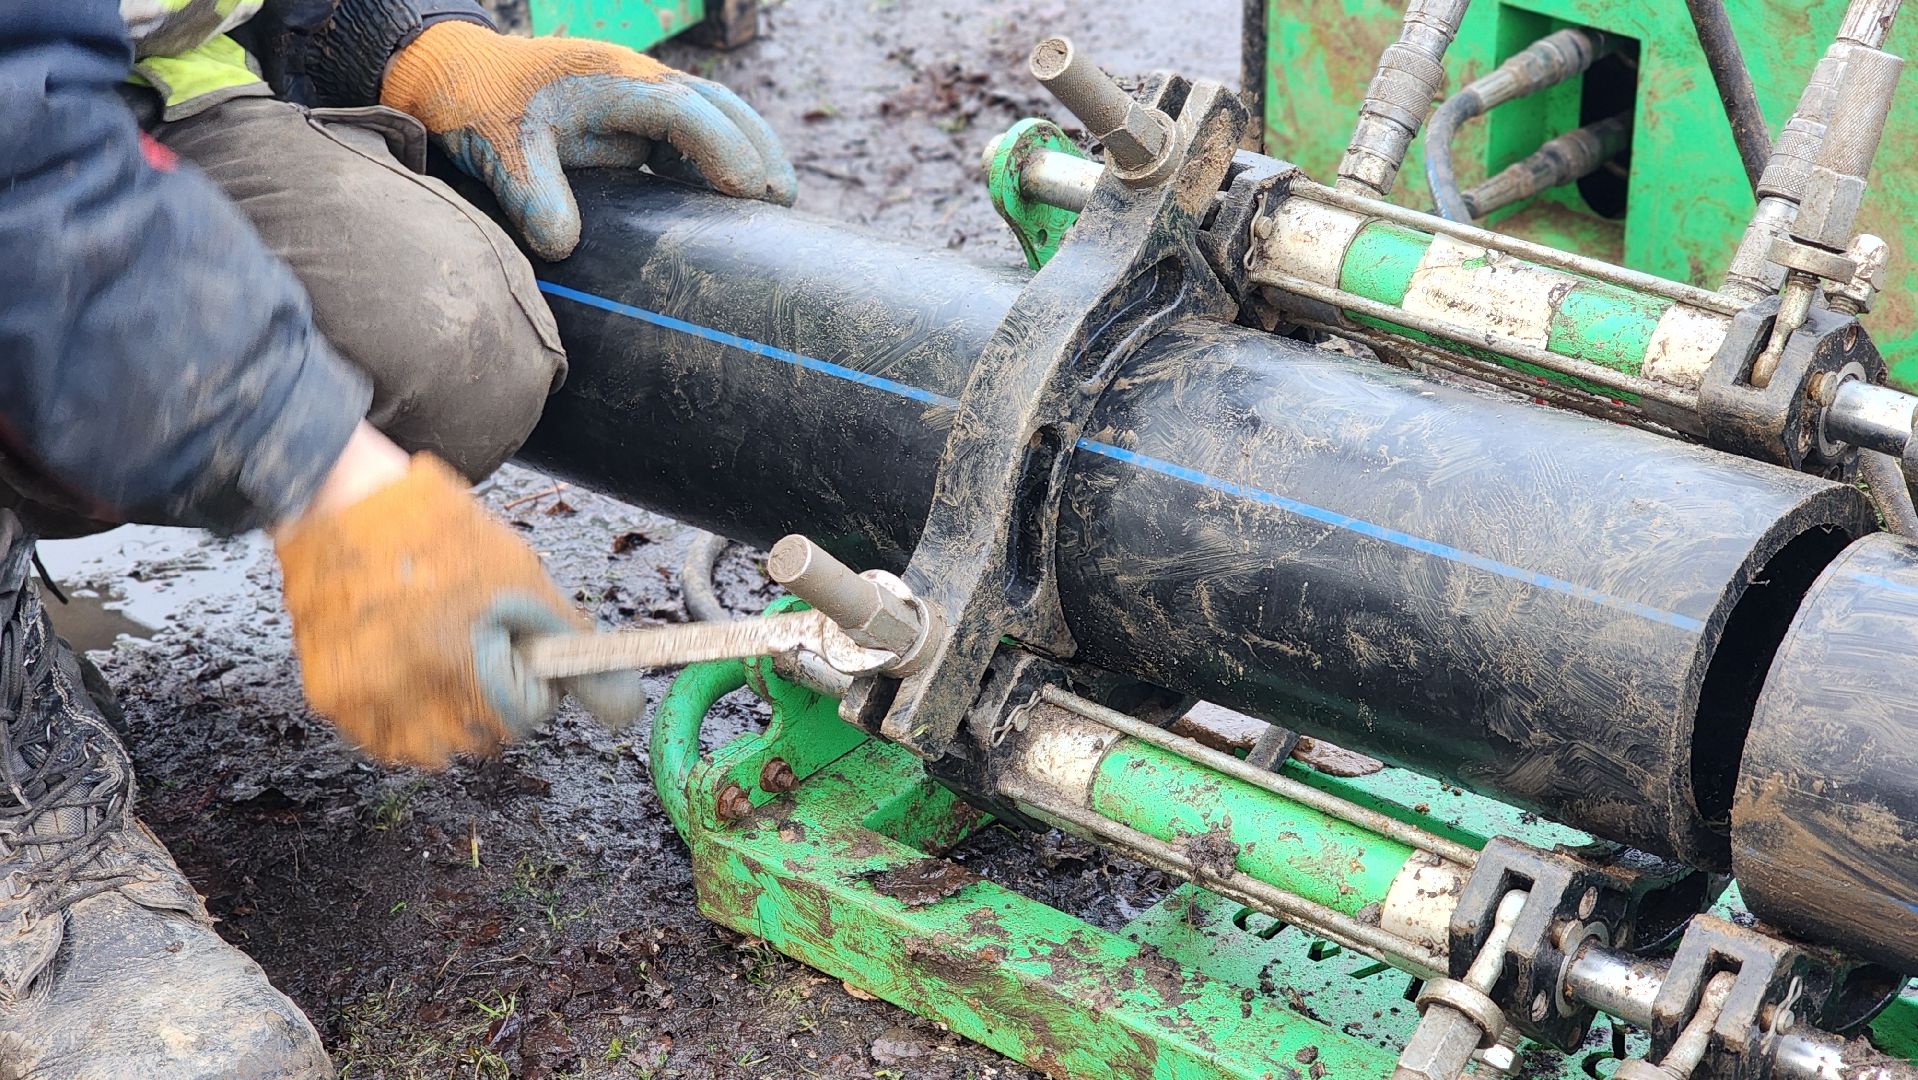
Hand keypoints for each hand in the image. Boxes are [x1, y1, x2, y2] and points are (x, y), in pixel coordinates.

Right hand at [274, 449, 585, 764]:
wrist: (343, 499)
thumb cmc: (443, 533)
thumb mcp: (525, 581)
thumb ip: (575, 650)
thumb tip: (626, 709)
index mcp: (461, 662)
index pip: (527, 717)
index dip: (535, 679)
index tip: (517, 644)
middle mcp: (406, 693)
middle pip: (485, 738)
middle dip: (495, 697)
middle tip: (476, 642)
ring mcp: (363, 698)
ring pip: (435, 748)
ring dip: (451, 714)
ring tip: (441, 652)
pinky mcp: (330, 695)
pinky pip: (385, 739)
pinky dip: (406, 717)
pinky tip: (411, 670)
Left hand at [381, 22, 796, 259]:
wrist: (457, 77)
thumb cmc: (478, 108)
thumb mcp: (498, 153)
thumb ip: (532, 196)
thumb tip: (562, 245)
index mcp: (610, 79)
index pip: (684, 109)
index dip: (722, 148)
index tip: (748, 193)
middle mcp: (636, 80)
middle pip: (718, 104)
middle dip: (757, 148)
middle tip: (784, 202)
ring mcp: (640, 95)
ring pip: (714, 114)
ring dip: (750, 151)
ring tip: (778, 202)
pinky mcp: (636, 116)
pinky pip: (693, 133)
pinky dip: (721, 160)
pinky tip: (734, 199)